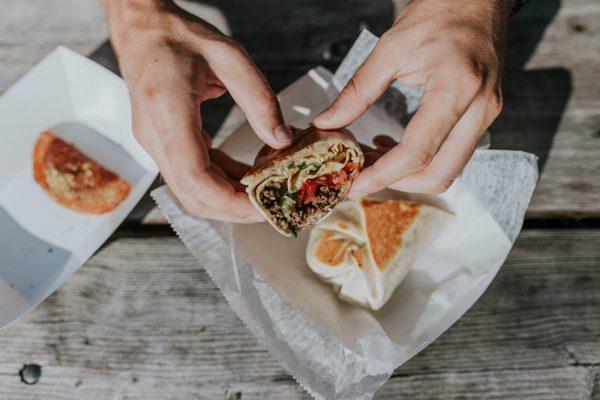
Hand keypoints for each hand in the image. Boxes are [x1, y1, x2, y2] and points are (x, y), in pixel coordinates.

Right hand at [101, 0, 292, 221]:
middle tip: (271, 207)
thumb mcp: (229, 56)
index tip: (262, 207)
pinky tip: (246, 176)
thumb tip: (282, 141)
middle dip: (233, 210)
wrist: (140, 29)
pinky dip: (219, 181)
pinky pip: (190, 174)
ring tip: (264, 194)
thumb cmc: (180, 35)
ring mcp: (154, 142)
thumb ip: (258, 99)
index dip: (228, 201)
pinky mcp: (161, 143)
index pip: (193, 176)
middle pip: (192, 194)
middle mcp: (154, 134)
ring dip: (227, 200)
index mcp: (167, 109)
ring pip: (190, 191)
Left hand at [315, 0, 511, 196]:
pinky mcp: (483, 117)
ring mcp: (486, 116)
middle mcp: (480, 110)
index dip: (383, 175)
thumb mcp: (391, 46)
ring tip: (371, 158)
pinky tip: (391, 145)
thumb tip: (327, 122)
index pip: (418, 152)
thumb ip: (358, 90)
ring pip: (448, 170)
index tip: (354, 184)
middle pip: (440, 175)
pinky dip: (420, 161)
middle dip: (397, 183)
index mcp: (457, 89)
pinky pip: (451, 154)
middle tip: (361, 177)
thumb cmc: (439, 12)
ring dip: (408, 175)